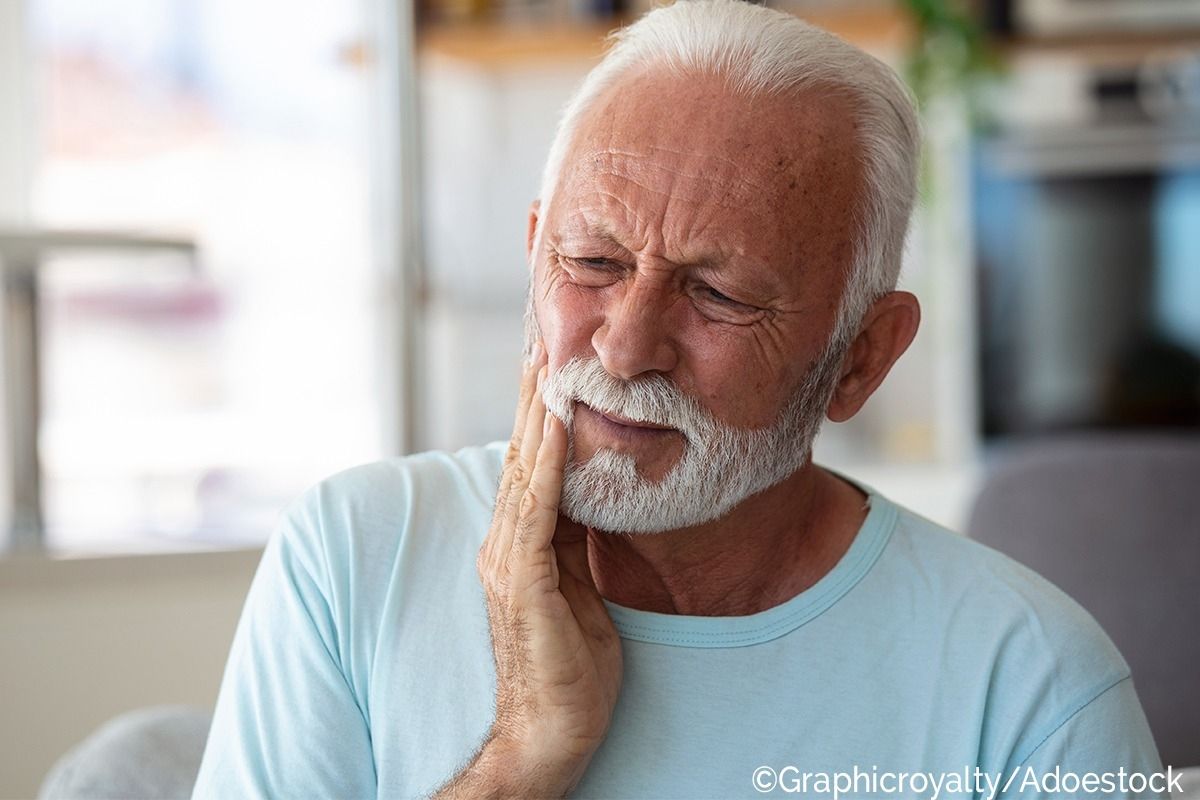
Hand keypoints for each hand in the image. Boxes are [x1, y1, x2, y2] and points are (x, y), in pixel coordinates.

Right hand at [474, 342, 623, 794]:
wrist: (551, 732)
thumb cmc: (571, 665)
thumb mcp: (578, 585)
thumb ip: (573, 539)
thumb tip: (586, 494)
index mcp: (521, 542)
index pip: (532, 463)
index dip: (542, 410)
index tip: (553, 361)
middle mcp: (505, 541)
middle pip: (523, 453)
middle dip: (535, 394)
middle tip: (544, 335)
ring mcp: (508, 559)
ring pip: (526, 470)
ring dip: (539, 412)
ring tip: (548, 359)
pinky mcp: (522, 581)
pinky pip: (537, 510)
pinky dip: (548, 463)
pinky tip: (559, 423)